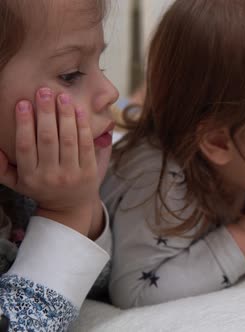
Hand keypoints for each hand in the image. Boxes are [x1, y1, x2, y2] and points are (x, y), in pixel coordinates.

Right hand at [0, 88, 97, 235]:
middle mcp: (50, 176)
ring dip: (65, 116)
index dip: (23, 124)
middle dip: (46, 113)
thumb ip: (2, 168)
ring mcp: (72, 174)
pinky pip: (86, 146)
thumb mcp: (17, 182)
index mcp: (30, 176)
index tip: (22, 103)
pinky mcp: (90, 172)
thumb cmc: (41, 188)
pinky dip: (83, 127)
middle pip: (48, 140)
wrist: (71, 207)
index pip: (25, 147)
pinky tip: (79, 111)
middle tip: (44, 91)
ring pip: (68, 140)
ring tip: (62, 97)